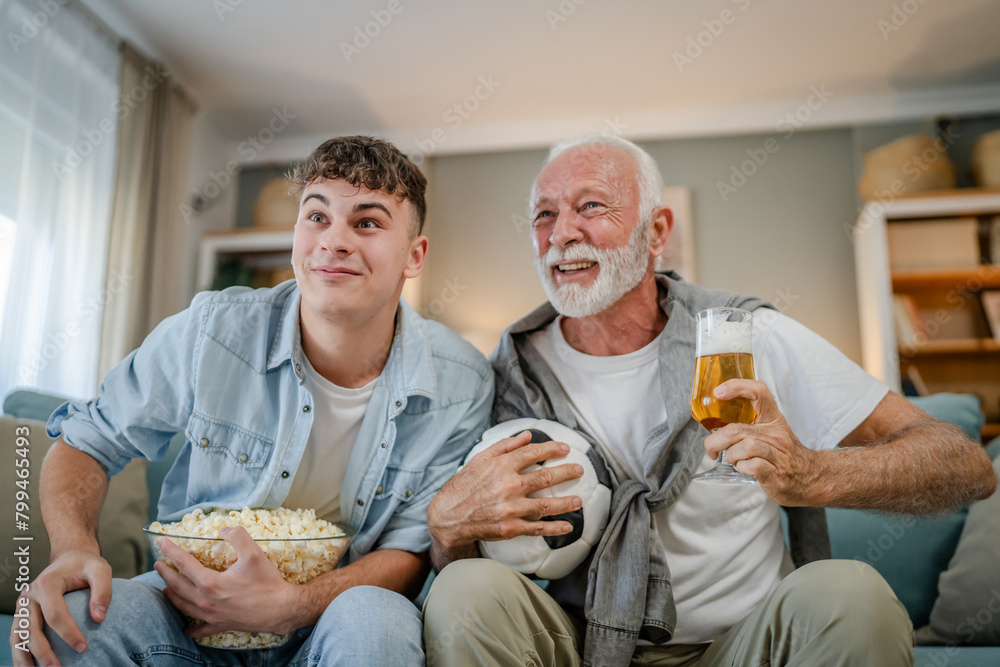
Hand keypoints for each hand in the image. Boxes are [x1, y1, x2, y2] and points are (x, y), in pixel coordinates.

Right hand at [10, 550, 111, 666]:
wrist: (68, 558)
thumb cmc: (85, 565)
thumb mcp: (100, 569)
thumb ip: (103, 590)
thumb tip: (99, 618)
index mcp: (47, 584)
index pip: (55, 613)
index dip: (68, 632)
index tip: (83, 647)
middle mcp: (29, 596)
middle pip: (31, 629)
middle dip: (43, 651)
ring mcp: (23, 606)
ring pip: (18, 636)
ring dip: (25, 657)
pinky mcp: (22, 614)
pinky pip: (18, 637)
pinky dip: (21, 653)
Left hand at [154, 527, 301, 637]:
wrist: (281, 609)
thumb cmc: (267, 582)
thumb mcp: (254, 553)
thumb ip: (237, 536)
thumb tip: (223, 530)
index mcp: (210, 583)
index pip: (184, 563)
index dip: (171, 550)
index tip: (160, 542)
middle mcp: (206, 601)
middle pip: (177, 585)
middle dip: (165, 573)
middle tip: (157, 564)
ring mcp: (211, 615)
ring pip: (183, 605)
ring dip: (172, 595)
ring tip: (165, 588)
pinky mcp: (220, 625)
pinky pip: (200, 629)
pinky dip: (190, 628)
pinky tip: (186, 628)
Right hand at [428, 430, 585, 550]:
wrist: (447, 517)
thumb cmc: (463, 486)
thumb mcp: (479, 459)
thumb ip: (505, 446)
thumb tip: (527, 435)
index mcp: (501, 466)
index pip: (534, 453)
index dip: (552, 450)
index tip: (565, 449)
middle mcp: (508, 485)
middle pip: (545, 477)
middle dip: (566, 472)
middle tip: (579, 470)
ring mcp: (510, 508)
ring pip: (546, 504)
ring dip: (565, 502)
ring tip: (578, 500)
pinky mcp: (510, 527)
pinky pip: (537, 528)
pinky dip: (554, 528)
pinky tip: (567, 526)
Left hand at [704, 379, 819, 504]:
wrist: (812, 476)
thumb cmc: (784, 453)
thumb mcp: (771, 430)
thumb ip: (748, 423)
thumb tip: (715, 421)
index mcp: (773, 418)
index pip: (759, 392)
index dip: (736, 387)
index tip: (718, 393)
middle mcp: (776, 434)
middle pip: (736, 429)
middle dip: (716, 441)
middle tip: (713, 448)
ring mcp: (777, 454)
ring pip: (743, 447)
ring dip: (731, 455)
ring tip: (735, 459)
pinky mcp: (775, 474)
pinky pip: (751, 466)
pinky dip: (741, 468)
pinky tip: (745, 468)